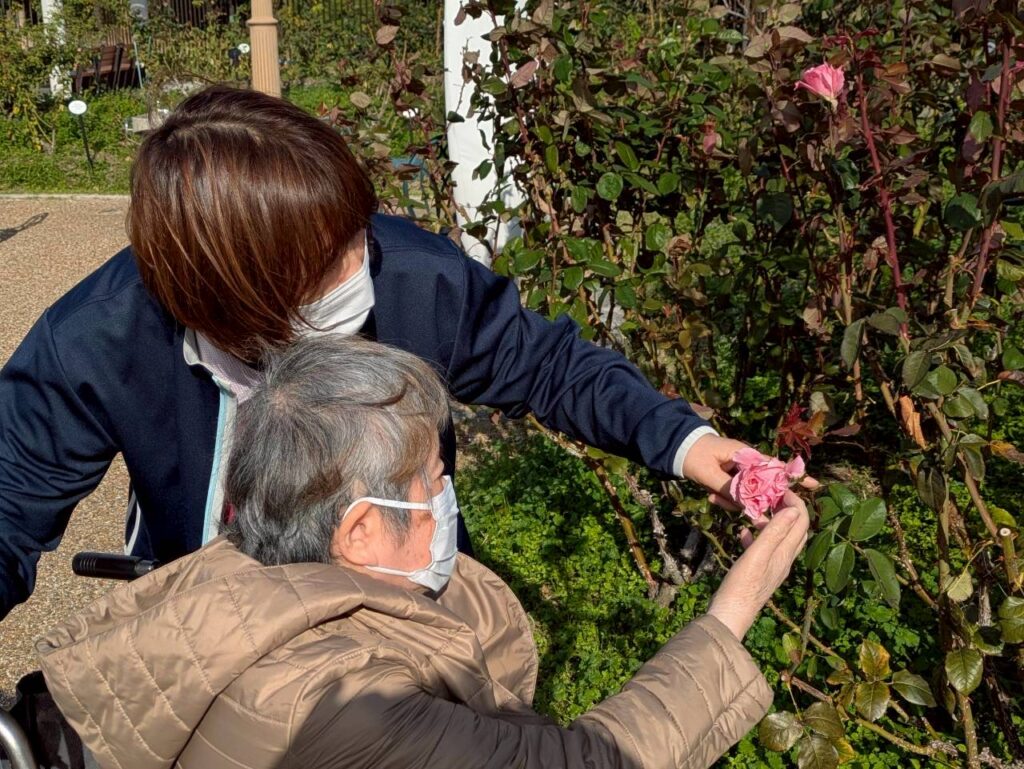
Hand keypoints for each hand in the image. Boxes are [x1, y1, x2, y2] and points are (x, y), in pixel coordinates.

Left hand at [682, 433, 819, 510]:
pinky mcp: (734, 480)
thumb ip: (729, 488)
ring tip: (711, 495)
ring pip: (749, 495)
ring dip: (734, 501)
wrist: (678, 448)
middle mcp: (749, 463)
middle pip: (764, 486)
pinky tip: (711, 495)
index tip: (813, 485)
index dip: (793, 476)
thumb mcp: (708, 473)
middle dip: (753, 500)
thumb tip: (747, 505)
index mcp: (747, 455)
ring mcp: (742, 472)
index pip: (775, 466)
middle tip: (729, 500)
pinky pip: (738, 495)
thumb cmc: (694, 455)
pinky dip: (727, 500)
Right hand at [707, 491, 809, 640]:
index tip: (781, 489)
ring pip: (781, 539)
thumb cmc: (742, 584)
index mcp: (786, 554)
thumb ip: (775, 531)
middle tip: (771, 497)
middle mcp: (784, 560)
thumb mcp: (757, 554)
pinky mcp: (761, 574)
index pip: (801, 522)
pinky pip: (765, 550)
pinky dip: (758, 537)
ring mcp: (773, 568)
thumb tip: (794, 510)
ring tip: (756, 513)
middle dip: (788, 510)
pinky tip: (743, 534)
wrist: (731, 614)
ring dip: (772, 522)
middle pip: (795, 530)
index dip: (796, 502)